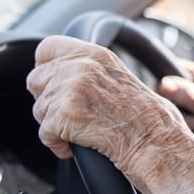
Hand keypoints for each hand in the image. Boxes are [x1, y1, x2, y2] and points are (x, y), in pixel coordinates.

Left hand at [26, 36, 193, 193]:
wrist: (157, 143)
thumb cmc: (148, 119)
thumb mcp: (121, 77)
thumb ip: (91, 70)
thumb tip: (63, 74)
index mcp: (96, 54)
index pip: (47, 47)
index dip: (46, 67)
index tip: (52, 82)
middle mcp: (81, 66)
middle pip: (36, 80)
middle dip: (49, 100)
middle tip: (72, 114)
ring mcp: (71, 90)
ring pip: (39, 109)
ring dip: (55, 125)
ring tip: (81, 130)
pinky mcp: (64, 116)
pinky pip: (44, 134)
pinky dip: (58, 145)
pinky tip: (77, 145)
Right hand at [159, 62, 193, 193]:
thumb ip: (186, 94)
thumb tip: (162, 84)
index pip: (166, 71)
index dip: (162, 87)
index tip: (168, 103)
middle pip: (169, 93)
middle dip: (174, 108)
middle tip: (192, 120)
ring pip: (177, 108)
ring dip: (182, 119)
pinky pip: (185, 119)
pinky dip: (188, 126)